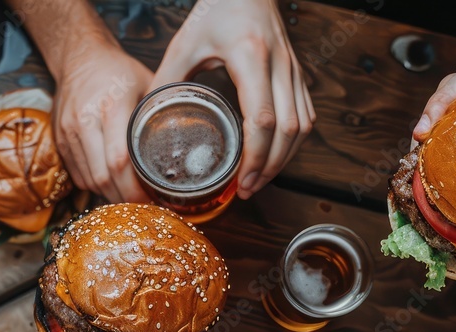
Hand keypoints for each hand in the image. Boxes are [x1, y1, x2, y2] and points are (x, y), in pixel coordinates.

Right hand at [53, 42, 153, 201]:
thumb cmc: (117, 71)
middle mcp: (84, 121)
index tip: (154, 199)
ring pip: (89, 180)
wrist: (78, 58)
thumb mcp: (146, 84)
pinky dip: (97, 186)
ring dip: (111, 196)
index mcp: (111, 106)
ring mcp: (68, 133)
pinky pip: (78, 176)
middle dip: (125, 198)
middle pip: (103, 176)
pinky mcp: (59, 141)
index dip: (136, 187)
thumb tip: (187, 141)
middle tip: (146, 207)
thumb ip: (161, 112)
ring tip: (131, 199)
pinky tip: (113, 186)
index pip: (120, 160)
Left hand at [150, 0, 314, 199]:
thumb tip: (150, 116)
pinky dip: (293, 142)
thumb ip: (168, 78)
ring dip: (285, 159)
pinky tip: (276, 157)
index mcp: (250, 57)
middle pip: (288, 130)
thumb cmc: (217, 8)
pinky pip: (306, 115)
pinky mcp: (298, 74)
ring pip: (302, 126)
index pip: (262, 119)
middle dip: (270, 167)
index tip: (240, 180)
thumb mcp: (185, 42)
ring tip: (260, 180)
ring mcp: (293, 70)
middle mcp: (279, 65)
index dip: (255, 157)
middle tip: (247, 190)